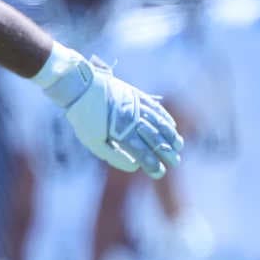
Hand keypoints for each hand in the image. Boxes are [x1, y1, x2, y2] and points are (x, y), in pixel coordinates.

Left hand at [38, 48, 182, 177]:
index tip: (159, 172)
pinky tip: (172, 126)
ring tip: (178, 147)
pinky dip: (166, 119)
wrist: (81, 87)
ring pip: (160, 123)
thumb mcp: (92, 141)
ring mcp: (137, 106)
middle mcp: (132, 120)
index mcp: (120, 133)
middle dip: (167, 152)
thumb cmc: (84, 118)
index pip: (141, 152)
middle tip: (175, 162)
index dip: (152, 163)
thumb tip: (135, 166)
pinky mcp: (138, 96)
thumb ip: (113, 155)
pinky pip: (157, 108)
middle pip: (155, 139)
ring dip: (171, 136)